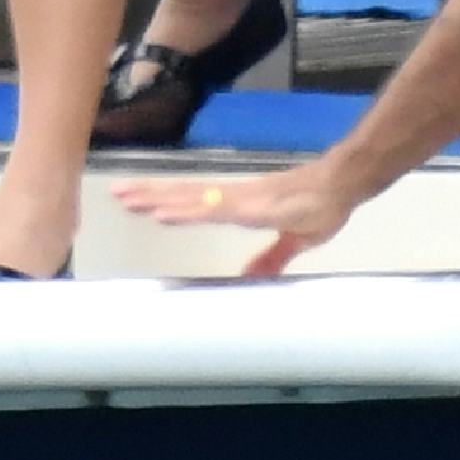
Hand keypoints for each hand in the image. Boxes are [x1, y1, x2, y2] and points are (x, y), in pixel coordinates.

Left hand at [112, 159, 360, 277]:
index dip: (165, 199)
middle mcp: (233, 196)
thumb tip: (251, 274)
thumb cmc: (320, 206)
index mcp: (239, 203)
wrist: (343, 185)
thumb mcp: (293, 240)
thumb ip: (270, 258)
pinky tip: (165, 212)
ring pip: (191, 199)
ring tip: (129, 199)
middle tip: (116, 194)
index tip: (136, 199)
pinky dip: (185, 211)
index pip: (194, 200)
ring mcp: (240, 199)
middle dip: (149, 194)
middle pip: (184, 195)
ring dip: (159, 199)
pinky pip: (211, 210)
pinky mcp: (252, 206)